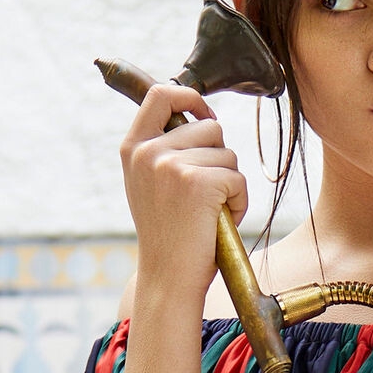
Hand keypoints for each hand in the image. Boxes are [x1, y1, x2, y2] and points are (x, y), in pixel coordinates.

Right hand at [119, 82, 246, 305]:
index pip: (160, 94)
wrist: (168, 277)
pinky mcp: (198, 182)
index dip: (190, 96)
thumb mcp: (150, 183)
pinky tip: (220, 221)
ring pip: (227, 154)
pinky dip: (239, 201)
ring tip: (210, 212)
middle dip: (220, 157)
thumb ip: (163, 149)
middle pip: (209, 127)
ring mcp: (171, 165)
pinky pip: (238, 178)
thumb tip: (198, 114)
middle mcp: (148, 152)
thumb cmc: (168, 234)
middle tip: (207, 194)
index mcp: (133, 148)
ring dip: (230, 183)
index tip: (206, 114)